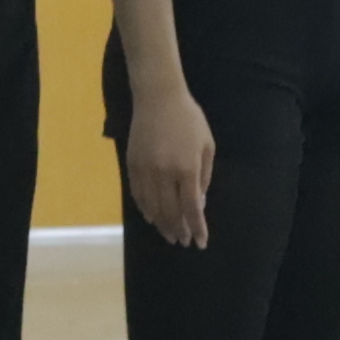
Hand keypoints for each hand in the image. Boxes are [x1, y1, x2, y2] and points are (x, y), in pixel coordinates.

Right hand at [124, 80, 217, 251]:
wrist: (158, 97)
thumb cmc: (189, 119)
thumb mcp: (207, 145)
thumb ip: (204, 176)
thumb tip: (198, 204)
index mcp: (187, 168)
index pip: (192, 208)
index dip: (196, 228)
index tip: (200, 243)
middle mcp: (164, 173)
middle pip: (170, 212)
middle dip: (178, 230)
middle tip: (183, 242)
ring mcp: (146, 170)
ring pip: (152, 206)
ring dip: (161, 224)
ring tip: (168, 234)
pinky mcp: (132, 164)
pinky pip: (137, 194)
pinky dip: (144, 208)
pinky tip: (150, 217)